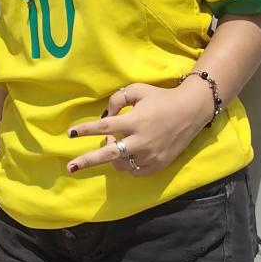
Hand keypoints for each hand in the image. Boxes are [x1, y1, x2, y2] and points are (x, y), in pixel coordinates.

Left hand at [65, 81, 212, 175]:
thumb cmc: (160, 98)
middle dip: (87, 161)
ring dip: (111, 156)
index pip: (104, 127)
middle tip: (71, 168)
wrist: (190, 112)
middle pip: (108, 154)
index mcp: (135, 121)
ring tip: (114, 144)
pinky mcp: (157, 165)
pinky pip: (134, 171)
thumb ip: (117, 99)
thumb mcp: (138, 90)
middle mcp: (141, 141)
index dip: (86, 130)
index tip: (71, 133)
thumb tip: (104, 116)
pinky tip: (126, 155)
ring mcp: (150, 155)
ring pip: (120, 164)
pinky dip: (126, 165)